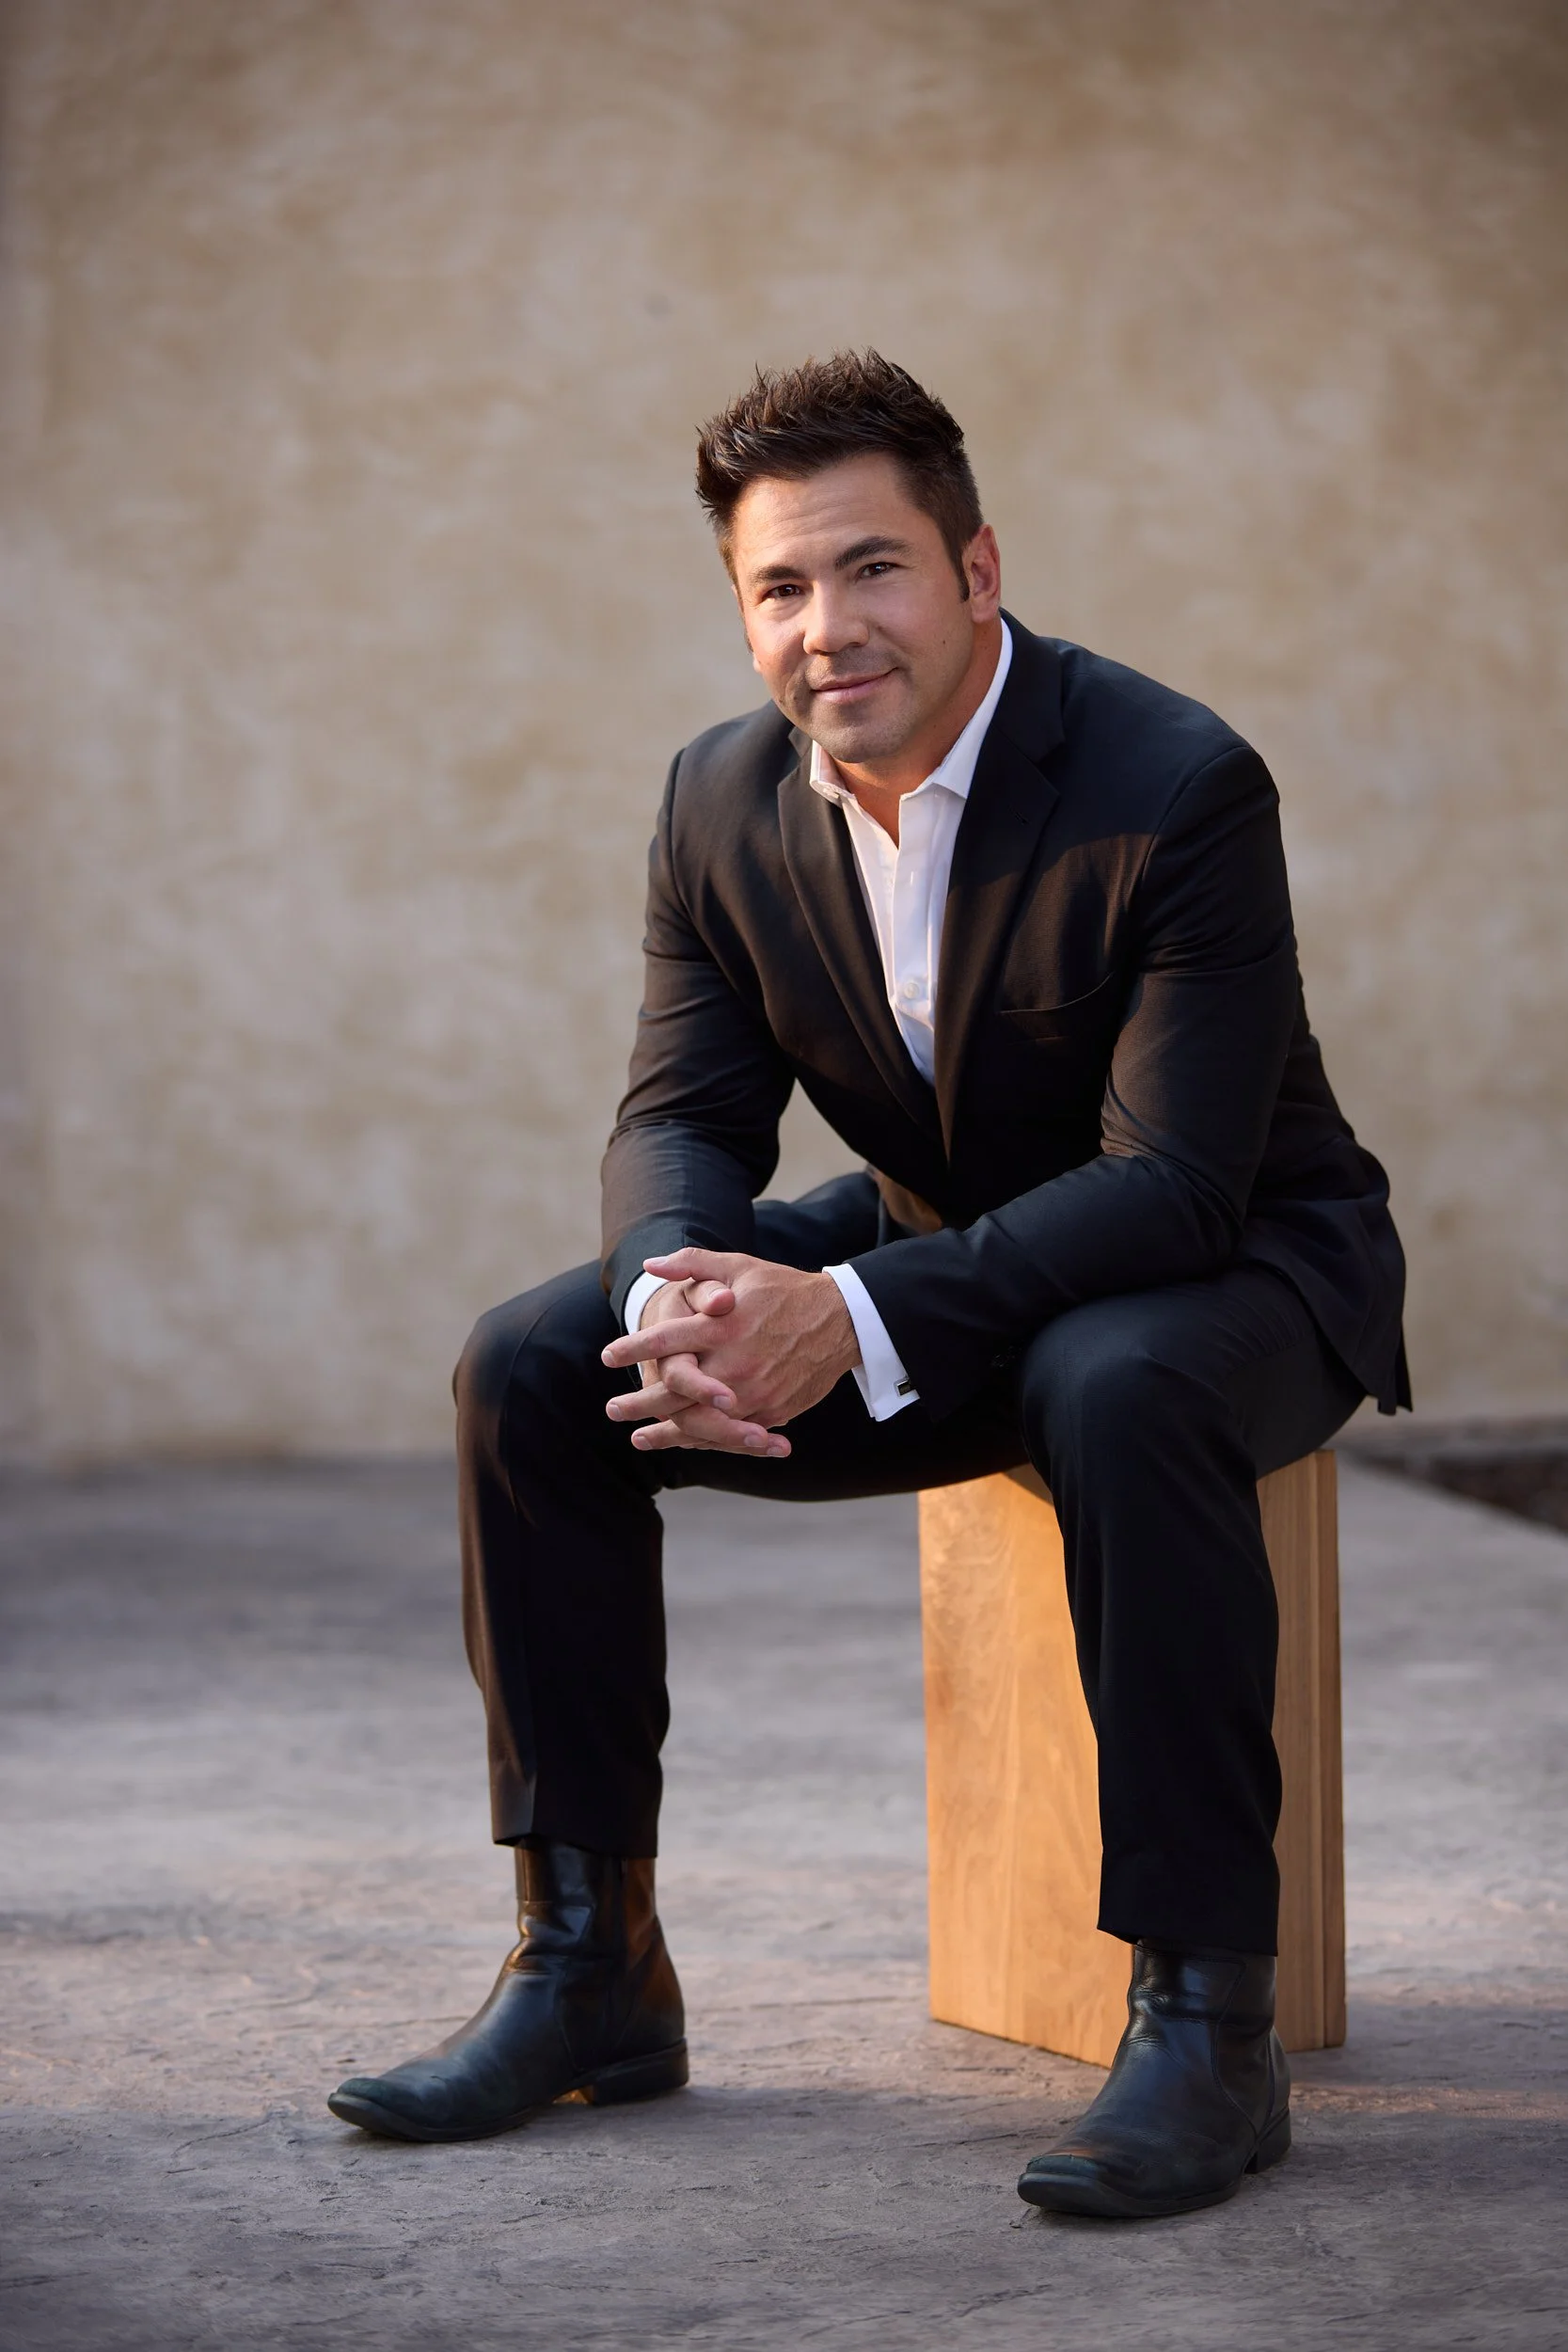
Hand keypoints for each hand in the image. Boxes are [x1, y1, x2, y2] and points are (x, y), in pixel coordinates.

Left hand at [602, 1249, 860, 1455]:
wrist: (841, 1321)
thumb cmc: (782, 1290)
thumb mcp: (738, 1265)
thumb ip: (693, 1263)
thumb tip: (651, 1264)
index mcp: (723, 1325)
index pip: (666, 1340)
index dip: (633, 1349)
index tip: (608, 1356)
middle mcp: (735, 1362)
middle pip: (675, 1391)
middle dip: (639, 1403)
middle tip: (612, 1410)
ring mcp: (754, 1392)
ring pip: (699, 1421)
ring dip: (665, 1433)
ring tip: (639, 1438)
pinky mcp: (771, 1411)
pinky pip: (729, 1433)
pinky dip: (702, 1440)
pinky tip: (682, 1441)